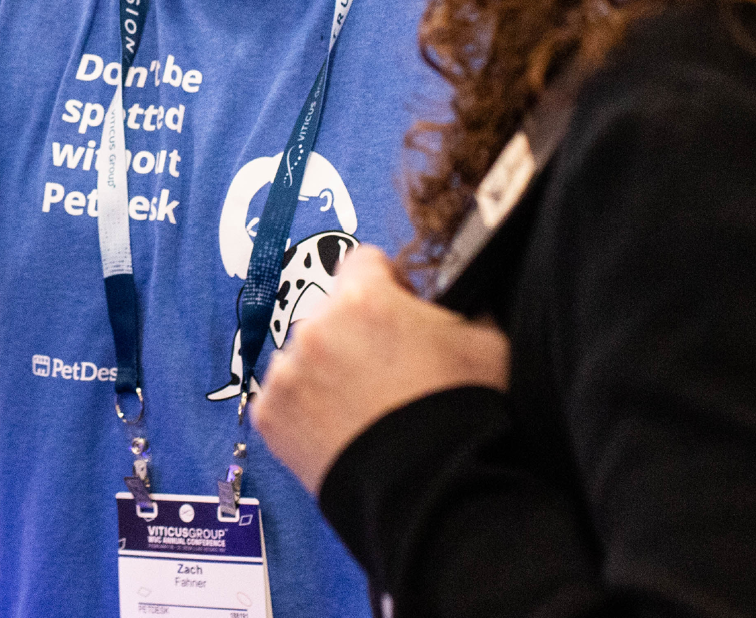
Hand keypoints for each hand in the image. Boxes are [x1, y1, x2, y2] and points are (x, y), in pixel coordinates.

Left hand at [254, 246, 509, 494]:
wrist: (433, 492)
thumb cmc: (463, 413)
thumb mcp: (486, 342)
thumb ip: (461, 306)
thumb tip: (455, 294)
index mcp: (363, 298)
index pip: (364, 263)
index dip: (387, 286)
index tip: (399, 310)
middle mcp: (314, 327)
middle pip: (331, 313)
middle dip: (355, 332)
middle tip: (388, 372)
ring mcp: (286, 373)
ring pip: (303, 356)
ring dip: (326, 371)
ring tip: (365, 409)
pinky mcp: (269, 415)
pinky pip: (284, 398)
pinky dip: (306, 410)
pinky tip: (341, 430)